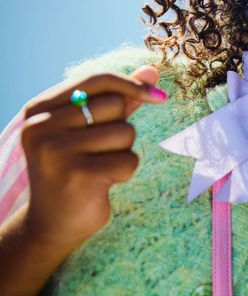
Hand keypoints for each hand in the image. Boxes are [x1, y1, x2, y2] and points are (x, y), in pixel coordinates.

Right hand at [19, 66, 167, 249]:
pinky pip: (128, 160)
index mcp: (39, 109)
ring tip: (99, 168)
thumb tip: (152, 69)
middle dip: (121, 128)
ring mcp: (57, 151)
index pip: (96, 79)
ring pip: (125, 133)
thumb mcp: (90, 130)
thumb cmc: (76, 170)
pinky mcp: (78, 175)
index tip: (160, 96)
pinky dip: (125, 172)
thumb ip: (119, 98)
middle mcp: (41, 126)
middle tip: (100, 152)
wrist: (52, 225)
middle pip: (115, 105)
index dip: (132, 84)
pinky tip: (103, 184)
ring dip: (123, 152)